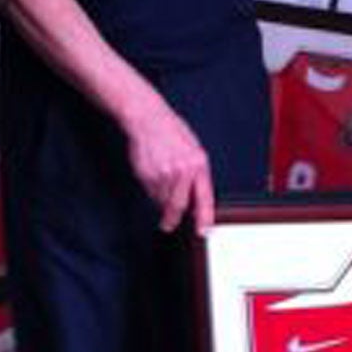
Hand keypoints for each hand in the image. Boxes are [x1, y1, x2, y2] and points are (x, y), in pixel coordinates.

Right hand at [122, 96, 214, 234]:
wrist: (148, 119)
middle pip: (179, 206)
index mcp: (198, 163)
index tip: (203, 232)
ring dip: (162, 201)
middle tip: (169, 224)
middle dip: (173, 218)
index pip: (204, 198)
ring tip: (161, 182)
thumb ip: (196, 174)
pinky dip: (152, 192)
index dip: (204, 218)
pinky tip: (153, 176)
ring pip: (162, 201)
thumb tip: (196, 201)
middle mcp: (182, 170)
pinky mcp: (147, 175)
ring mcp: (163, 173)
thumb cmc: (172, 132)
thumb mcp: (193, 150)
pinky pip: (150, 193)